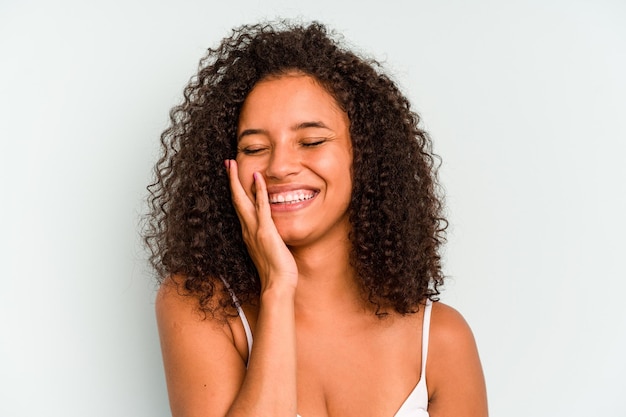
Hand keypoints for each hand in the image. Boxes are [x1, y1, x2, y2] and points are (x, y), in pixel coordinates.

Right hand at [226, 160, 297, 291]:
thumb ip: (268, 239)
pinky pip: (262, 206)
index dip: (235, 191)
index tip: (233, 177)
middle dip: (231, 180)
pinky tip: (258, 177)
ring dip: (238, 180)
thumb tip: (272, 233)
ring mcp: (255, 230)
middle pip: (236, 200)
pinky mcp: (266, 232)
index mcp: (248, 234)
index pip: (239, 208)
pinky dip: (259, 190)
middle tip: (227, 163)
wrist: (277, 286)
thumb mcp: (270, 251)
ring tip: (233, 163)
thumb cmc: (277, 273)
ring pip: (243, 200)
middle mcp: (248, 230)